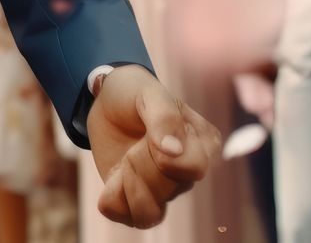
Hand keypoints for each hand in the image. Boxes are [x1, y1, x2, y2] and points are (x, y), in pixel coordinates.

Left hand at [87, 65, 220, 227]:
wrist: (107, 101)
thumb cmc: (135, 93)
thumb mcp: (149, 93)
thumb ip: (164, 118)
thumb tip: (173, 153)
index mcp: (203, 144)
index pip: (193, 169)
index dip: (163, 158)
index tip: (147, 139)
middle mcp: (186, 173)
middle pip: (170, 190)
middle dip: (140, 164)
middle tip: (132, 144)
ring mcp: (163, 189)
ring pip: (150, 214)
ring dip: (128, 188)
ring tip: (123, 163)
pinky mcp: (138, 198)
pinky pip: (128, 218)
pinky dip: (113, 198)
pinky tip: (113, 176)